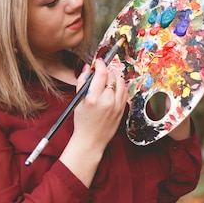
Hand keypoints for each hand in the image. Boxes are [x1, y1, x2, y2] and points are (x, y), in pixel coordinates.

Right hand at [59, 59, 127, 186]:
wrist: (91, 140)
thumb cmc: (83, 121)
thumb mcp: (79, 101)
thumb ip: (82, 82)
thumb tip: (87, 67)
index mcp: (94, 98)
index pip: (102, 73)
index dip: (101, 64)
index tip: (98, 62)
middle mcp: (107, 101)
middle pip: (112, 76)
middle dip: (106, 71)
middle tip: (100, 73)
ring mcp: (117, 105)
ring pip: (121, 82)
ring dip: (114, 77)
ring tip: (107, 81)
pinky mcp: (123, 109)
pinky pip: (125, 91)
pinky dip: (120, 87)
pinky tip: (113, 89)